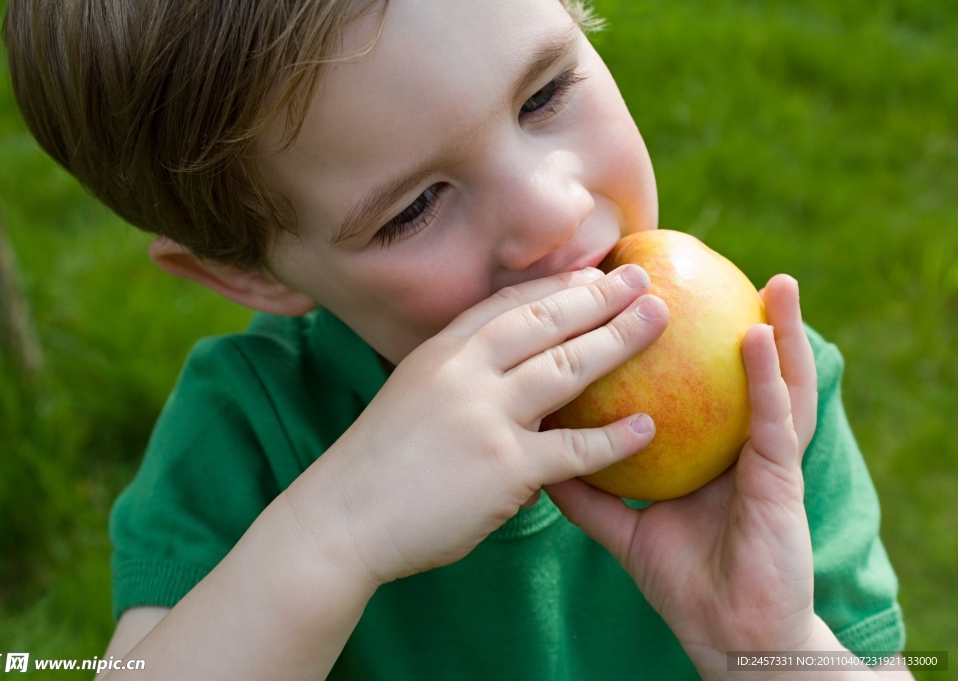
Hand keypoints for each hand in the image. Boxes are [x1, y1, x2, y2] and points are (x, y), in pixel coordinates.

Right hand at [279, 264, 668, 584]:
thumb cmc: (377, 466)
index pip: (508, 305)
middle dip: (599, 296)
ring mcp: (484, 416)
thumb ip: (458, 378)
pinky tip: (648, 427)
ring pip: (565, 367)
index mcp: (440, 352)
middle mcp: (463, 372)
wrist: (341, 520)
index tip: (594, 271)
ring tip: (660, 321)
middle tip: (643, 281)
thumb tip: (509, 376)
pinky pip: (571, 448)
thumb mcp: (411, 397)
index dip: (556, 285)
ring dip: (619, 340)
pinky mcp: (502, 467)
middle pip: (544, 322)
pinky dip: (613, 440)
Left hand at [544, 274, 819, 675]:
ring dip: (779, 328)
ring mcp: (765, 460)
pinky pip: (774, 420)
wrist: (728, 635)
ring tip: (774, 281)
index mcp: (706, 452)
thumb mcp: (625, 528)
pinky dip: (769, 376)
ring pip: (777, 382)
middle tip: (706, 271)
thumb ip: (588, 492)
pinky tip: (758, 335)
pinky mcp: (780, 480)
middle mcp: (739, 445)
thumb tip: (538, 459)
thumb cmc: (685, 581)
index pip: (695, 386)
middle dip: (727, 319)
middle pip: (735, 372)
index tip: (643, 295)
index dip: (671, 344)